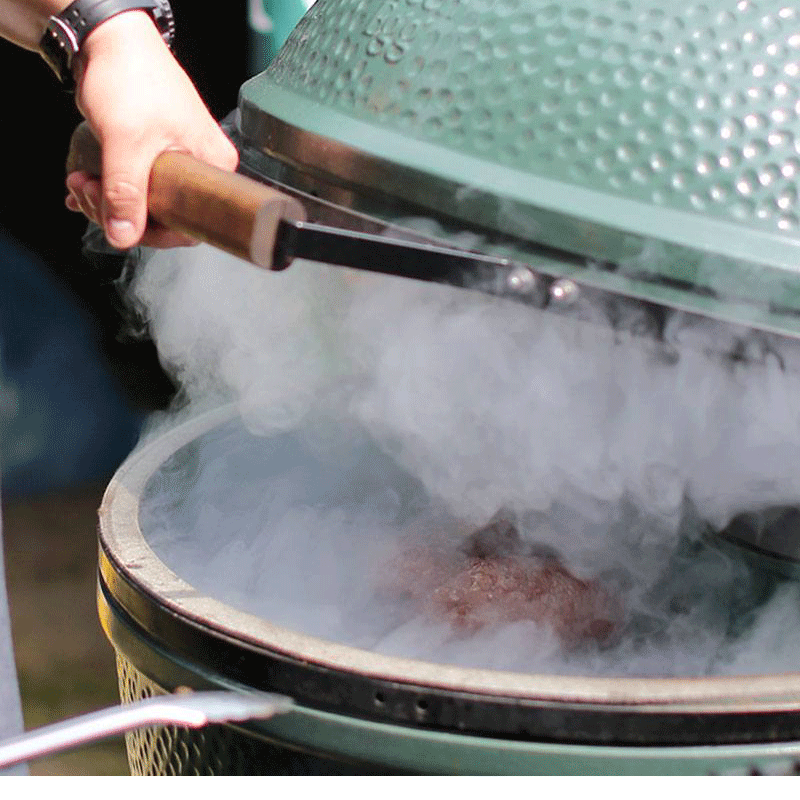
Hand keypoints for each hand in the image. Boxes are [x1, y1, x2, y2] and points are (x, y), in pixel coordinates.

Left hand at [64, 11, 238, 247]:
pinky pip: (134, 185)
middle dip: (118, 211)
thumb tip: (124, 236)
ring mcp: (178, 162)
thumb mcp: (127, 142)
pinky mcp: (155, 155)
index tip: (119, 221)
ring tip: (81, 183)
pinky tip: (85, 185)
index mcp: (213, 167)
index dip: (151, 231)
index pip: (190, 225)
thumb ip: (126, 193)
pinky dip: (107, 190)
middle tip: (89, 193)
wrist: (109, 39)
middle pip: (163, 216)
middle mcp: (201, 167)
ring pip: (144, 202)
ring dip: (106, 200)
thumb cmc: (132, 78)